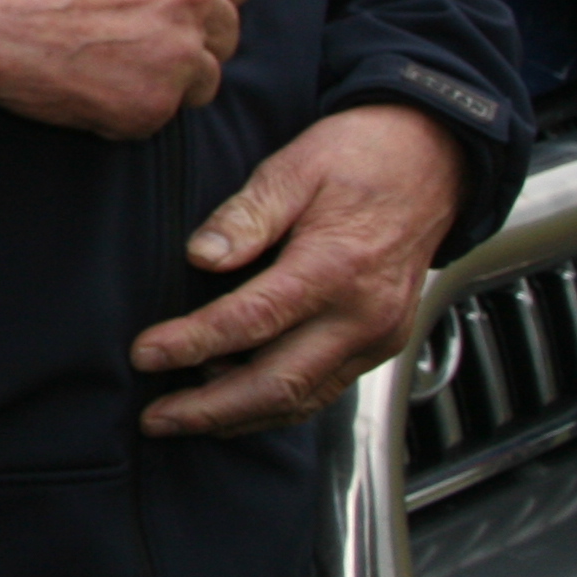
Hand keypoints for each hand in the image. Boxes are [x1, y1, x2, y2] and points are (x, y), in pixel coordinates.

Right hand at [0, 0, 252, 137]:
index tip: (178, 9)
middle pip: (225, 32)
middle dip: (189, 40)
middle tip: (134, 45)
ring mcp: (176, 53)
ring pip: (202, 80)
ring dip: (166, 80)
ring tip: (105, 71)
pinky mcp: (149, 105)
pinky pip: (156, 117)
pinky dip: (125, 111)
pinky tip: (80, 90)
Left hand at [135, 104, 465, 435]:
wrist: (432, 162)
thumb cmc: (358, 158)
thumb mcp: (292, 168)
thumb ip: (245, 216)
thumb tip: (200, 257)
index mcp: (335, 267)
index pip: (251, 321)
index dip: (192, 343)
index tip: (144, 354)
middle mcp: (363, 315)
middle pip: (279, 382)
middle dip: (212, 408)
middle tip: (154, 418)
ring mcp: (377, 337)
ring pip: (304, 399)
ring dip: (239, 416)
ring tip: (181, 418)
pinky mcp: (380, 344)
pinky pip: (324, 388)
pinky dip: (275, 402)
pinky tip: (232, 399)